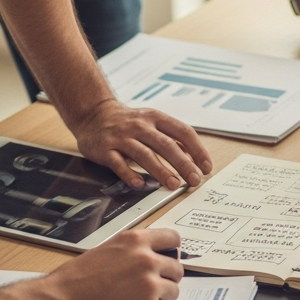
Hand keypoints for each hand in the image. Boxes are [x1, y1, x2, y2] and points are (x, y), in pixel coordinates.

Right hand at [45, 228, 183, 299]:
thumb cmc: (76, 280)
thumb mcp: (107, 250)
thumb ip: (133, 250)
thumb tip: (155, 254)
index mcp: (136, 241)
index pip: (173, 239)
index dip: (171, 251)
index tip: (168, 258)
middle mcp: (147, 260)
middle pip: (177, 269)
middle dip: (165, 278)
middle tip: (147, 287)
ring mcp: (150, 285)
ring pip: (173, 291)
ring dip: (159, 297)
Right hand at [72, 100, 212, 190]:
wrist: (93, 115)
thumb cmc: (129, 123)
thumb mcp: (152, 124)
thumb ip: (171, 139)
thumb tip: (194, 159)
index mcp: (156, 118)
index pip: (183, 132)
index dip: (197, 150)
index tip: (206, 167)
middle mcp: (140, 126)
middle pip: (166, 145)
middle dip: (183, 164)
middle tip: (195, 180)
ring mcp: (122, 137)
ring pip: (144, 155)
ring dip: (161, 171)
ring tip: (173, 185)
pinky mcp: (105, 149)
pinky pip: (119, 163)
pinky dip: (130, 174)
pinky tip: (140, 185)